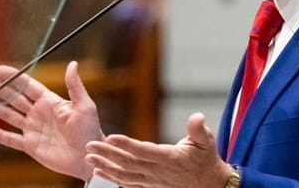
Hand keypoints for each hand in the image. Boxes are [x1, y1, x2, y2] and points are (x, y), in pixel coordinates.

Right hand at [0, 61, 104, 180]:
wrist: (88, 157)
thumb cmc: (90, 131)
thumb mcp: (84, 106)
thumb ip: (75, 86)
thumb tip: (72, 64)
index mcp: (50, 102)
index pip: (28, 86)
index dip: (14, 78)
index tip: (0, 70)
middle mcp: (39, 113)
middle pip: (15, 99)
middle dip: (0, 90)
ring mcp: (34, 129)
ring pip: (10, 116)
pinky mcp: (31, 146)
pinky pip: (12, 140)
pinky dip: (0, 135)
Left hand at [85, 113, 231, 187]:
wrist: (209, 185)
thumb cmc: (206, 160)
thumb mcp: (207, 142)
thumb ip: (199, 129)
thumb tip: (197, 117)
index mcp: (169, 158)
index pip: (144, 151)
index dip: (127, 145)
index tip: (111, 137)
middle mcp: (158, 172)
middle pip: (128, 163)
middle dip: (108, 154)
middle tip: (90, 145)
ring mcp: (152, 181)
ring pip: (125, 175)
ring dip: (106, 166)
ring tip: (89, 157)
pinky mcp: (149, 186)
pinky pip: (127, 183)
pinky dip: (112, 178)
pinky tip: (99, 171)